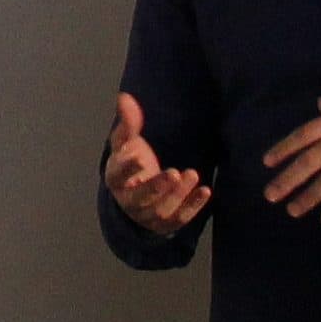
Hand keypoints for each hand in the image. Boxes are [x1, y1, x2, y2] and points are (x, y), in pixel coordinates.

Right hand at [105, 91, 211, 235]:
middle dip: (158, 187)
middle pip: (141, 199)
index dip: (128, 169)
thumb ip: (127, 123)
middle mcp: (128, 201)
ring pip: (161, 210)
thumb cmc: (130, 165)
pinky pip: (180, 219)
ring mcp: (147, 216)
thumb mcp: (125, 144)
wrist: (134, 196)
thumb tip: (125, 97)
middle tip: (175, 172)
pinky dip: (193, 206)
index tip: (140, 158)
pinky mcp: (165, 225)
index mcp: (115, 180)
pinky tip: (205, 190)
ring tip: (192, 174)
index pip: (118, 176)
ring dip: (178, 195)